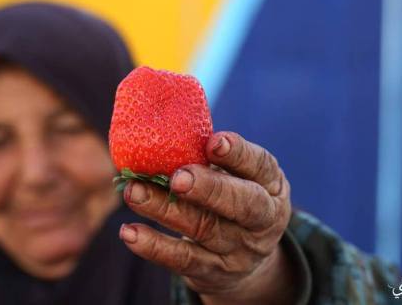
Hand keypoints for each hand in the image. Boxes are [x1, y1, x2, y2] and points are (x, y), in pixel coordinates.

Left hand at [119, 132, 296, 304]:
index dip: (239, 155)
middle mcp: (262, 220)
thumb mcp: (240, 178)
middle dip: (208, 189)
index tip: (213, 142)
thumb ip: (214, 159)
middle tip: (177, 178)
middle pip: (241, 204)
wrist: (248, 260)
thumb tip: (163, 129)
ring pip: (203, 229)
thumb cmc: (235, 198)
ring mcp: (239, 250)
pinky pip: (183, 260)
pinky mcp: (213, 272)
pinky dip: (154, 246)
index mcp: (271, 186)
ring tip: (134, 192)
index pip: (260, 167)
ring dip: (165, 210)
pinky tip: (130, 232)